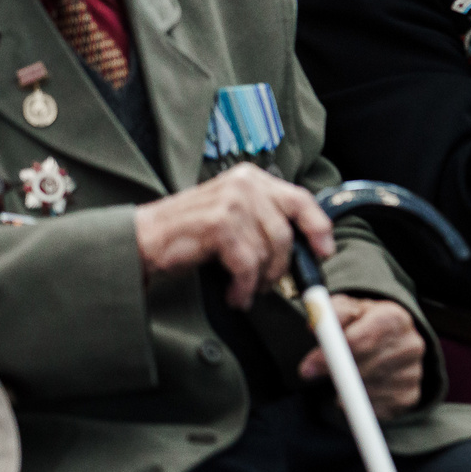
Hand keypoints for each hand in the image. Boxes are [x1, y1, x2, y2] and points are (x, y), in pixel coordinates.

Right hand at [134, 166, 335, 309]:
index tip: (324, 251)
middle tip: (270, 284)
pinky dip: (244, 286)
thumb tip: (306, 245)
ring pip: (268, 251)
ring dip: (259, 280)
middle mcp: (245, 184)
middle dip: (281, 266)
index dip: (318, 227)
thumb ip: (266, 219)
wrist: (146, 239)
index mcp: (252, 178)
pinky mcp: (219, 224)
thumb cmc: (191, 233)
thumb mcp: (235, 215)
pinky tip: (235, 293)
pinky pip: (248, 265)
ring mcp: (232, 202)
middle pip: (286, 232)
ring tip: (244, 288)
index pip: (300, 199)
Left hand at [298, 295, 427, 418]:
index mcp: (395, 317)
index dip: (331, 356)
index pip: (361, 340)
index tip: (307, 367)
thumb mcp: (348, 309)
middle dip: (334, 374)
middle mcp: (410, 345)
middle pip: (365, 368)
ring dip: (345, 389)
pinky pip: (375, 409)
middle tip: (309, 374)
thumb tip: (314, 327)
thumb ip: (329, 313)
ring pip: (367, 391)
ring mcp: (413, 373)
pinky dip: (359, 403)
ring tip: (342, 376)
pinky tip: (358, 388)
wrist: (395, 340)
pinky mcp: (409, 397)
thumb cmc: (364, 323)